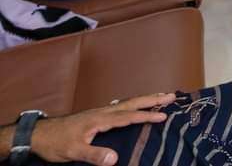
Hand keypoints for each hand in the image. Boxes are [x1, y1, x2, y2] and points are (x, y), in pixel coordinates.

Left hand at [31, 93, 173, 165]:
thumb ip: (94, 155)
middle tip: (172, 95)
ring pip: (126, 103)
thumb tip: (116, 159)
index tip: (164, 115)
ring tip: (160, 97)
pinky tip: (133, 107)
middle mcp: (102, 111)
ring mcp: (98, 112)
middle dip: (152, 99)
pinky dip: (132, 104)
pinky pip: (120, 106)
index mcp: (100, 119)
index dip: (146, 116)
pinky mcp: (95, 115)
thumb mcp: (74, 152)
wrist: (37, 135)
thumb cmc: (56, 143)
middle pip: (132, 103)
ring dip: (144, 99)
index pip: (128, 116)